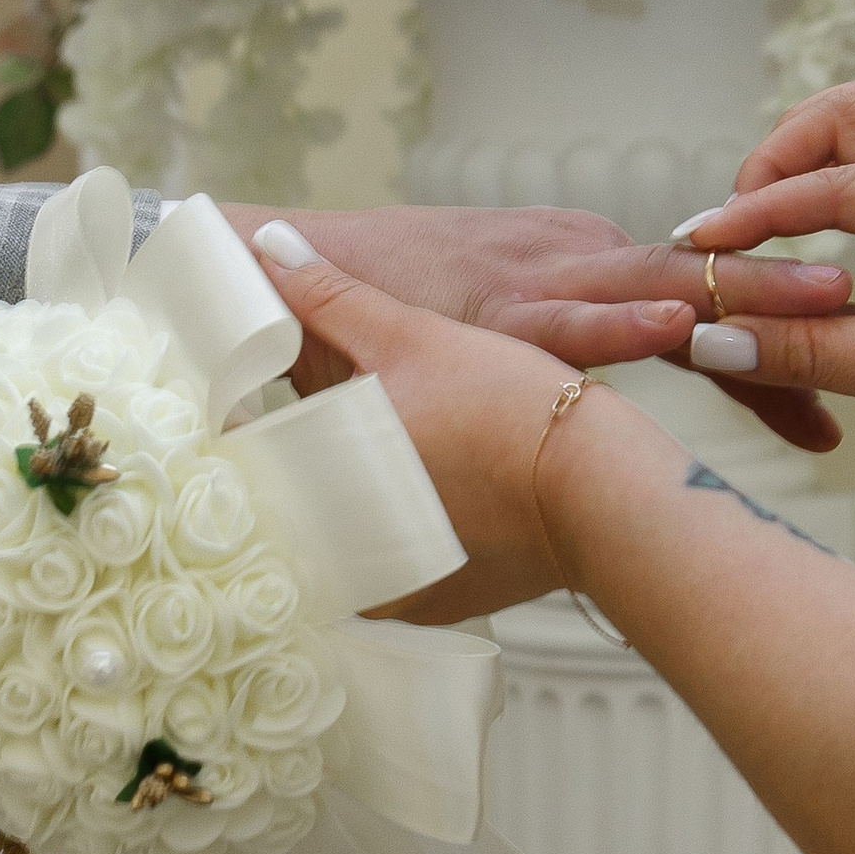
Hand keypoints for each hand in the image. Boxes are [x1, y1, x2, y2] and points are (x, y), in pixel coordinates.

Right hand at [222, 201, 853, 452]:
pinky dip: (618, 321)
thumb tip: (572, 493)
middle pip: (706, 301)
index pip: (697, 320)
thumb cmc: (374, 332)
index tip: (832, 418)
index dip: (769, 362)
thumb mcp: (469, 375)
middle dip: (794, 326)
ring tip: (832, 302)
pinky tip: (670, 329)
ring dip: (750, 296)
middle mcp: (572, 266)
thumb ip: (528, 415)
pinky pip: (563, 316)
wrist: (271, 268)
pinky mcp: (485, 304)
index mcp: (580, 280)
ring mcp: (535, 282)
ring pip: (660, 289)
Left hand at [250, 218, 629, 621]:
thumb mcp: (415, 336)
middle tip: (314, 436)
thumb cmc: (509, 413)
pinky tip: (431, 503)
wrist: (602, 489)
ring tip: (381, 465)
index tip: (252, 418)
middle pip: (305, 513)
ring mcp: (395, 592)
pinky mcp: (440, 606)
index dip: (256, 441)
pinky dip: (410, 540)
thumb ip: (335, 297)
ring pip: (354, 545)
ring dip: (360, 510)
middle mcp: (348, 557)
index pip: (260, 473)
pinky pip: (403, 574)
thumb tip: (272, 247)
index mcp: (324, 490)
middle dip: (308, 475)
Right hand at [675, 73, 854, 538]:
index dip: (757, 211)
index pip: (836, 181)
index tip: (700, 245)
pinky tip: (812, 210)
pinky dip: (840, 162)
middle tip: (731, 227)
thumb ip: (805, 352)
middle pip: (847, 114)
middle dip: (777, 161)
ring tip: (764, 207)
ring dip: (809, 147)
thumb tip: (714, 340)